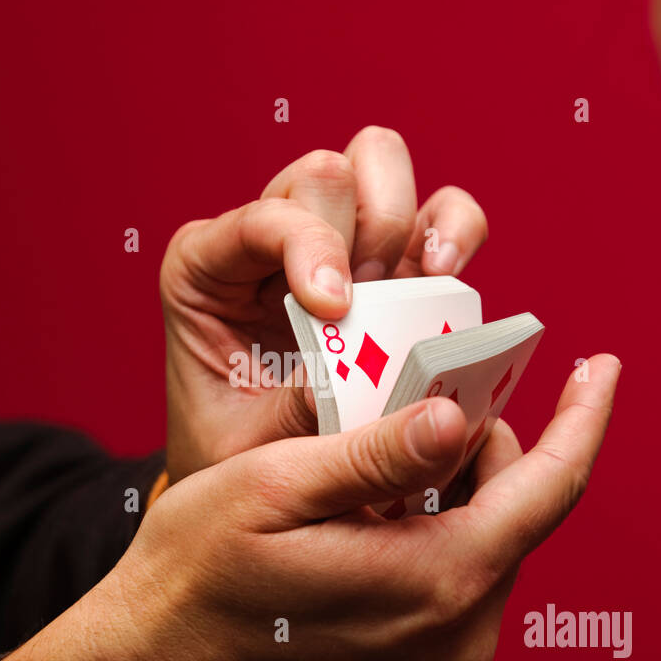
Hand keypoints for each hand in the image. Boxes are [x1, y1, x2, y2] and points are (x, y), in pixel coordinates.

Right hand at [0, 355, 618, 660]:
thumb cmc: (193, 577)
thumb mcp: (272, 489)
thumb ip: (377, 454)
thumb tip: (461, 419)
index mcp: (434, 581)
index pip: (547, 488)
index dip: (581, 419)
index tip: (602, 368)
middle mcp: (458, 639)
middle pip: (515, 514)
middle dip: (487, 446)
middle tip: (431, 395)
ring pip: (488, 549)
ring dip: (457, 493)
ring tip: (386, 457)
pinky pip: (460, 592)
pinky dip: (440, 539)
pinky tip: (380, 516)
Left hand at [160, 125, 488, 482]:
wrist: (255, 498)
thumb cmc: (236, 460)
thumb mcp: (248, 448)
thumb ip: (304, 410)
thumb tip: (384, 384)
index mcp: (206, 268)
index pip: (263, 217)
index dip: (310, 247)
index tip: (334, 311)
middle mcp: (270, 238)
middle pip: (325, 171)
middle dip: (356, 232)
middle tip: (365, 306)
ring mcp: (338, 244)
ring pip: (378, 161)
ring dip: (401, 224)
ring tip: (405, 293)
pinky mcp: (394, 267)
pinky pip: (439, 212)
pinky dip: (454, 232)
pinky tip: (446, 277)